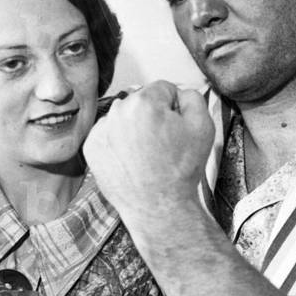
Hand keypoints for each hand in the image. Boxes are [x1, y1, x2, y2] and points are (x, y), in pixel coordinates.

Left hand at [84, 82, 213, 227]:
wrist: (159, 207)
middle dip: (152, 116)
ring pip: (123, 117)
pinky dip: (118, 143)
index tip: (176, 126)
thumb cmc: (179, 172)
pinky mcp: (92, 148)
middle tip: (162, 143)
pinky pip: (108, 135)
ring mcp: (101, 131)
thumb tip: (179, 91)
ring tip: (147, 154)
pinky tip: (132, 160)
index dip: (174, 107)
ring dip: (134, 128)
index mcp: (144, 102)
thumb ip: (192, 97)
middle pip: (140, 101)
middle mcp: (118, 112)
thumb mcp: (203, 126)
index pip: (163, 88)